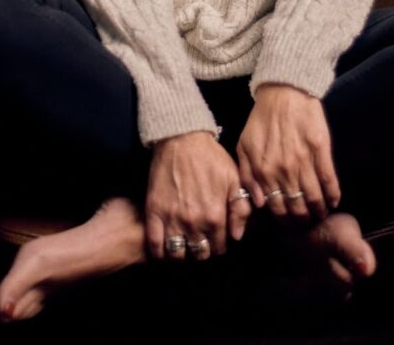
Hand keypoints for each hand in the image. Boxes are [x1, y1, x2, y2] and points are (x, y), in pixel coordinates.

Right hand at [144, 130, 252, 261]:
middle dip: (202, 249)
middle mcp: (194, 223)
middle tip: (199, 239)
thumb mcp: (233, 179)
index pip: (219, 247)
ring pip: (177, 254)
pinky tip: (164, 246)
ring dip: (181, 253)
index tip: (215, 237)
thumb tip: (237, 236)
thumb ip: (239, 208)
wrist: (182, 138)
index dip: (218, 244)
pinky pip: (154, 245)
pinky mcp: (154, 212)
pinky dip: (159, 252)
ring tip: (183, 243)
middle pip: (199, 254)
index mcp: (215, 216)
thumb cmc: (210, 157)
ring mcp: (172, 219)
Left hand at [236, 83, 340, 225]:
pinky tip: (334, 201)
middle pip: (297, 208)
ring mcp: (304, 162)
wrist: (283, 93)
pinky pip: (330, 181)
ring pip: (315, 199)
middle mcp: (284, 171)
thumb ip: (247, 176)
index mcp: (264, 172)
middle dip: (303, 220)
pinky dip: (333, 195)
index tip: (290, 223)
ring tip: (321, 213)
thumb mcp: (244, 147)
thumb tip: (258, 204)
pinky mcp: (321, 151)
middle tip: (307, 221)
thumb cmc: (261, 120)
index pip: (277, 209)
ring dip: (319, 211)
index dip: (285, 221)